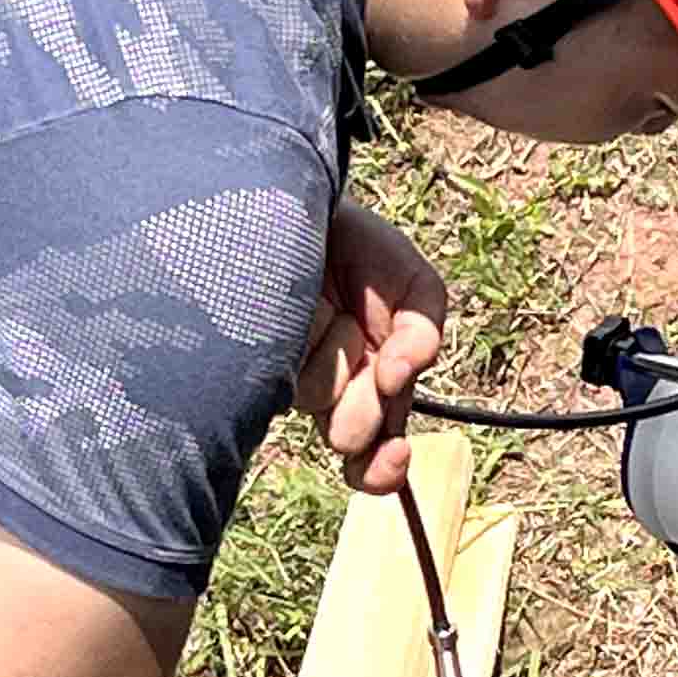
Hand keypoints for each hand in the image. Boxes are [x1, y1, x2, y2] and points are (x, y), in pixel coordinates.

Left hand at [298, 200, 447, 494]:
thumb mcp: (416, 288)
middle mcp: (330, 391)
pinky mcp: (255, 357)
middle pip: (350, 436)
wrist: (303, 204)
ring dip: (334, 357)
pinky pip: (284, 370)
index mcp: (372, 388)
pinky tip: (301, 312)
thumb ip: (422, 334)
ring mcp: (289, 374)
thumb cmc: (361, 249)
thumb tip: (401, 376)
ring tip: (332, 311)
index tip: (395, 455)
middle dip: (364, 406)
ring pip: (318, 399)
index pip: (374, 460)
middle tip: (372, 367)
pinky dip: (306, 341)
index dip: (382, 472)